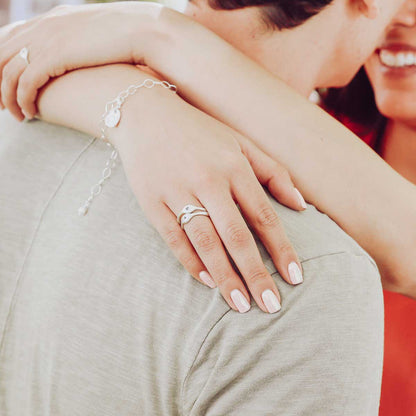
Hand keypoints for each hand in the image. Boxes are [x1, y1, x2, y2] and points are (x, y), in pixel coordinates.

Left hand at [0, 2, 161, 117]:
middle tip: (0, 104)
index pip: (11, 36)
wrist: (143, 32)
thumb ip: (81, 45)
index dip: (1, 60)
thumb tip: (81, 61)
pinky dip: (22, 100)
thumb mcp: (97, 37)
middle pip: (1, 52)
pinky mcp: (54, 57)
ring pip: (8, 70)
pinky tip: (30, 114)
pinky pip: (25, 83)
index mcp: (52, 20)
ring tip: (17, 115)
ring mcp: (47, 40)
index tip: (4, 82)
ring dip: (7, 97)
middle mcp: (43, 27)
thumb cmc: (128, 40)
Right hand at [110, 87, 305, 313]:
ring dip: (226, 276)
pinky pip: (174, 239)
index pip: (264, 217)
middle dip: (256, 274)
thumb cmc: (199, 132)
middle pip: (237, 237)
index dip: (282, 249)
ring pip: (206, 243)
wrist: (146, 115)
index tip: (295, 278)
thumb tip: (301, 205)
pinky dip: (191, 262)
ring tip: (242, 305)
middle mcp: (208, 180)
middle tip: (271, 306)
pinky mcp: (152, 202)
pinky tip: (207, 281)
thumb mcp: (240, 143)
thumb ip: (273, 172)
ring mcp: (177, 192)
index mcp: (234, 167)